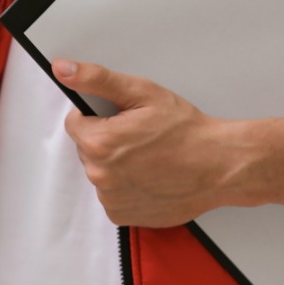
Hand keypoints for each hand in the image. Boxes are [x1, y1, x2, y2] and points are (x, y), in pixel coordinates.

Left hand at [54, 60, 241, 226]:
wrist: (220, 165)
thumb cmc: (187, 131)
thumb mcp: (142, 93)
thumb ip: (96, 80)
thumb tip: (63, 69)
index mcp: (98, 142)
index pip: (76, 122)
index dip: (99, 116)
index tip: (123, 119)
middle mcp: (99, 175)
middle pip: (87, 148)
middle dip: (107, 140)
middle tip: (141, 137)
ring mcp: (111, 198)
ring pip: (101, 172)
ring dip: (117, 165)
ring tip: (149, 158)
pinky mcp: (122, 215)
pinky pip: (112, 195)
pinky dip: (126, 187)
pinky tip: (149, 177)